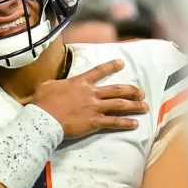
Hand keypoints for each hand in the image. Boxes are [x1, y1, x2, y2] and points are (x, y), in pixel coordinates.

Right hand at [32, 59, 147, 138]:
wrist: (45, 119)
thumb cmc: (43, 102)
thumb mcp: (47, 86)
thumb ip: (56, 83)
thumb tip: (56, 84)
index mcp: (80, 82)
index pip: (99, 71)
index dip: (112, 66)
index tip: (121, 63)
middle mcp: (91, 93)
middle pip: (117, 90)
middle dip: (132, 91)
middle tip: (141, 93)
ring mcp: (95, 108)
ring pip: (120, 105)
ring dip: (134, 106)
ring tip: (144, 107)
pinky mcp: (95, 122)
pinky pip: (114, 122)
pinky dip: (126, 123)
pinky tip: (134, 124)